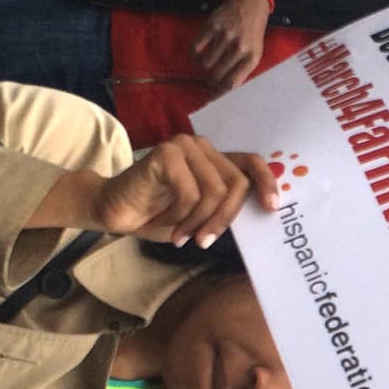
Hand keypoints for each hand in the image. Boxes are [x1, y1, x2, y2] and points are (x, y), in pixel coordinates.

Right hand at [94, 136, 278, 247]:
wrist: (116, 212)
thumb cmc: (158, 215)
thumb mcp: (200, 215)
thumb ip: (225, 207)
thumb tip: (259, 213)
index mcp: (215, 159)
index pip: (251, 162)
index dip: (267, 182)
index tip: (272, 208)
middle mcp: (202, 147)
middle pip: (236, 184)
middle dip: (223, 219)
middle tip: (204, 242)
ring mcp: (184, 146)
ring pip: (215, 191)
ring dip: (197, 222)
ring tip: (181, 235)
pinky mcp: (166, 154)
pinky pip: (190, 193)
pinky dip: (179, 216)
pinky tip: (165, 221)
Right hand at [191, 0, 271, 91]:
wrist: (250, 3)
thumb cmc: (252, 32)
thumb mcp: (255, 53)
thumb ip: (241, 71)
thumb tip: (222, 91)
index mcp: (251, 57)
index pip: (232, 83)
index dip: (219, 93)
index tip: (210, 98)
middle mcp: (239, 47)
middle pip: (216, 75)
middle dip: (210, 79)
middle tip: (209, 77)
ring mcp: (225, 36)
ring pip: (205, 63)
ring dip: (203, 66)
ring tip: (207, 62)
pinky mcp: (213, 26)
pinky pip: (196, 47)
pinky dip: (194, 53)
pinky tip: (199, 52)